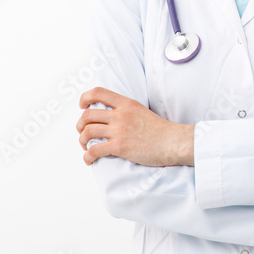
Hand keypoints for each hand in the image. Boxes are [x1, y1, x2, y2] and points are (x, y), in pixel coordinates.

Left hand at [76, 87, 193, 166]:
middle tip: (82, 133)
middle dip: (80, 125)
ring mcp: (120, 130)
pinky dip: (87, 156)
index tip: (82, 106)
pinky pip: (94, 150)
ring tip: (86, 147)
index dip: (85, 98)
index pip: (98, 92)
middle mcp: (120, 114)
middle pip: (88, 115)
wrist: (173, 142)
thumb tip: (112, 117)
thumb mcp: (142, 111)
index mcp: (126, 104)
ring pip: (88, 131)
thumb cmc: (161, 131)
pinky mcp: (120, 147)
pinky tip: (89, 160)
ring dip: (82, 140)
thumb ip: (126, 110)